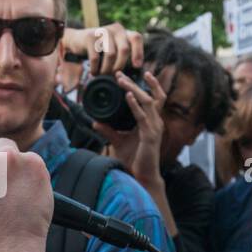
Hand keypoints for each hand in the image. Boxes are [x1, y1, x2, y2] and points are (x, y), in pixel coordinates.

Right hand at [63, 23, 143, 77]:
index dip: (138, 52)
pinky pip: (96, 57)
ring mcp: (102, 31)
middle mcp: (115, 29)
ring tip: (103, 75)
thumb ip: (124, 54)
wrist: (78, 40)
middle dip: (120, 66)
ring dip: (107, 69)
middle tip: (114, 75)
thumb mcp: (114, 47)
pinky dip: (95, 68)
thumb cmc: (100, 49)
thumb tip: (136, 69)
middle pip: (124, 49)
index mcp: (124, 32)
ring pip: (111, 55)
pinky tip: (94, 72)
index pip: (136, 38)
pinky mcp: (90, 37)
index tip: (137, 66)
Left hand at [91, 69, 166, 188]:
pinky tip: (128, 95)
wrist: (142, 177)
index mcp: (152, 121)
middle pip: (152, 95)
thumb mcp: (118, 141)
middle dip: (137, 82)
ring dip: (134, 89)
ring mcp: (155, 128)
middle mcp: (156, 122)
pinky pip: (142, 116)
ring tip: (121, 80)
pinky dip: (135, 104)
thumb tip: (95, 122)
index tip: (129, 76)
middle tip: (119, 74)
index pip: (153, 97)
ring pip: (148, 101)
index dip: (146, 84)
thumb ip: (109, 131)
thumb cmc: (134, 160)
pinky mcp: (150, 136)